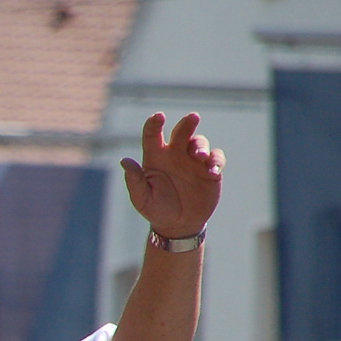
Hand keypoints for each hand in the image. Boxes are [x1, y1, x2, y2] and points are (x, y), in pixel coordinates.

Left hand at [121, 112, 224, 238]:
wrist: (179, 225)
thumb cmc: (156, 209)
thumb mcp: (142, 199)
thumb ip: (134, 181)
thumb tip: (124, 161)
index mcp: (155, 157)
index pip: (152, 135)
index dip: (154, 124)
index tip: (158, 116)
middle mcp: (175, 154)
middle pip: (181, 131)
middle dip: (187, 123)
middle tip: (193, 117)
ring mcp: (193, 160)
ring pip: (199, 142)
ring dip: (200, 145)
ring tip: (199, 155)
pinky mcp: (210, 169)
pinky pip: (216, 158)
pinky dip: (216, 161)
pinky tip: (213, 171)